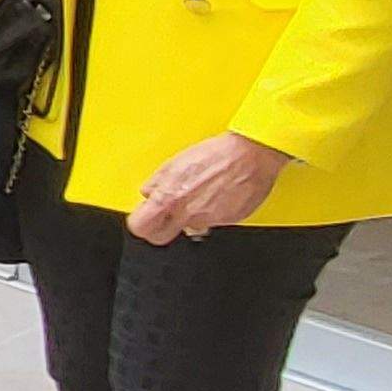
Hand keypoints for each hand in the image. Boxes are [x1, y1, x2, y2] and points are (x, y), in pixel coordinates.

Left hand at [129, 132, 291, 242]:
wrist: (251, 155)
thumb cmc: (216, 154)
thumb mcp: (175, 162)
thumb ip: (157, 182)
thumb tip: (149, 193)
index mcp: (170, 197)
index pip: (141, 226)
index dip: (140, 223)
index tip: (143, 218)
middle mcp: (187, 214)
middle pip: (161, 237)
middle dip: (159, 228)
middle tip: (163, 216)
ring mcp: (209, 220)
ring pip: (189, 228)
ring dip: (189, 215)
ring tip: (200, 193)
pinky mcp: (228, 222)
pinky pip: (212, 222)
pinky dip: (211, 212)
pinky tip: (216, 195)